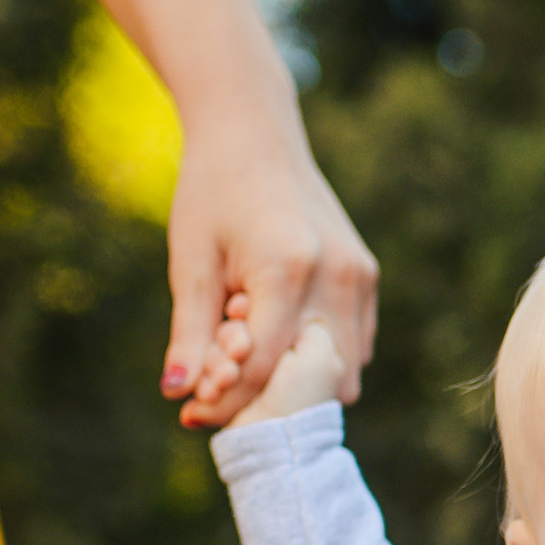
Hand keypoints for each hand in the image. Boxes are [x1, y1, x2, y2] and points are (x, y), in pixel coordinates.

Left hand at [164, 107, 378, 428]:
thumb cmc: (212, 192)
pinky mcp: (366, 277)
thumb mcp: (191, 262)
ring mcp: (360, 278)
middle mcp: (337, 277)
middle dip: (265, 402)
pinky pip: (354, 347)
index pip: (262, 366)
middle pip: (312, 382)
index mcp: (288, 268)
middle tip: (220, 394)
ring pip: (343, 373)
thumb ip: (190, 332)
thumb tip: (178, 392)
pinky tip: (277, 341)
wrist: (254, 134)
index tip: (190, 410)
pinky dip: (318, 362)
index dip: (225, 398)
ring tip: (249, 357)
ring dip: (297, 384)